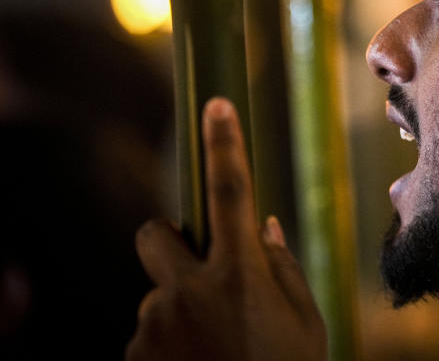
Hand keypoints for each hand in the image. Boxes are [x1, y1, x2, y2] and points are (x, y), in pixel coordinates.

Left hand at [127, 98, 325, 360]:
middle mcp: (187, 291)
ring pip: (156, 298)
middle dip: (167, 245)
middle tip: (192, 275)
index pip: (233, 192)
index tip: (217, 104)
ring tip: (211, 354)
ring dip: (177, 316)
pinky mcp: (131, 357)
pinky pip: (146, 338)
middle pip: (154, 235)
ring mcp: (153, 326)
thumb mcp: (307, 326)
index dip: (225, 144)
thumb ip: (283, 269)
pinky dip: (166, 351)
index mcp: (239, 274)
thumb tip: (263, 227)